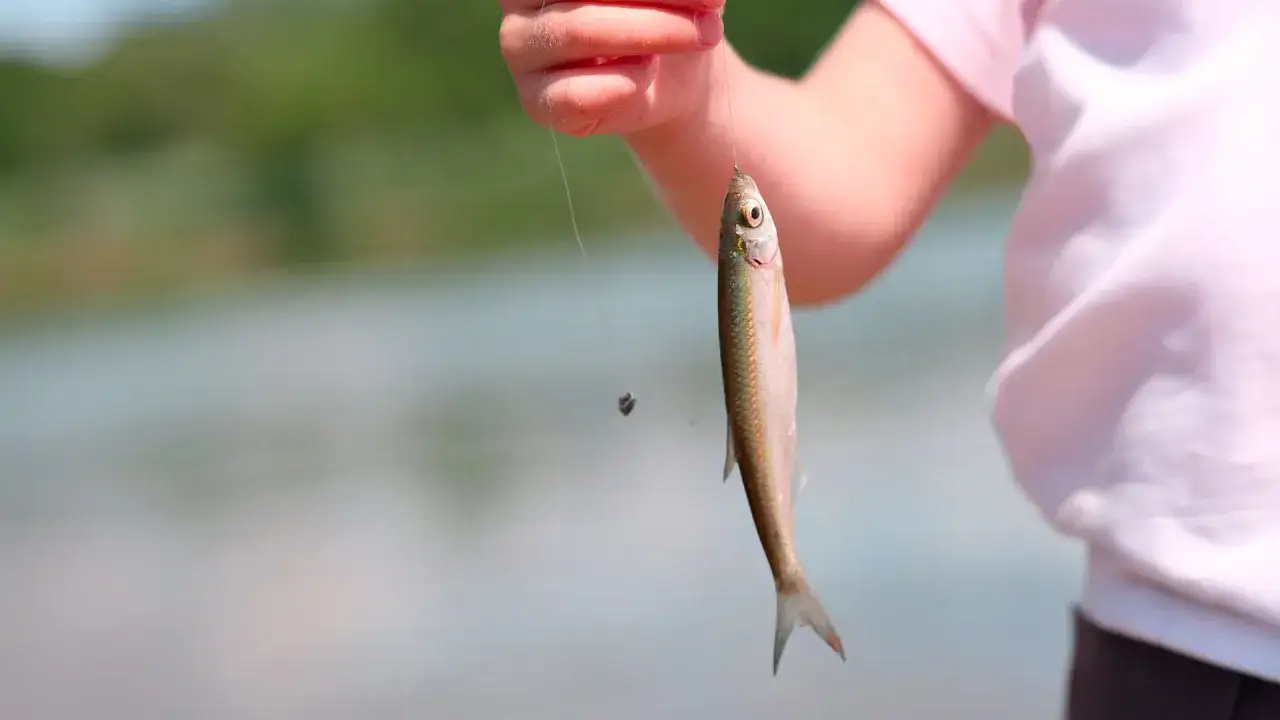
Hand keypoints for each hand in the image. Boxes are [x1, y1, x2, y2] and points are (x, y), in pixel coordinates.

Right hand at [498, 0, 725, 137]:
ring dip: (651, 34)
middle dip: (658, 1)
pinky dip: (626, 83)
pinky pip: (576, 93)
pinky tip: (645, 76)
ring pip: (580, 29)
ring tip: (692, 38)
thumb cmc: (670, 10)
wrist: (673, 77)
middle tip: (711, 20)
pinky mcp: (535, 100)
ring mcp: (519, 48)